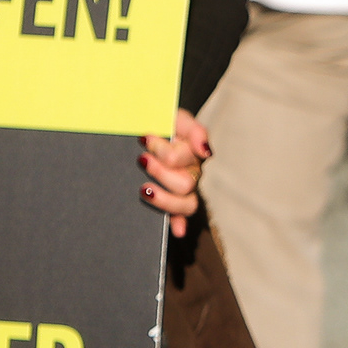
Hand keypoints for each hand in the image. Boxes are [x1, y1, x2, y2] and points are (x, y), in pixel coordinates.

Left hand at [140, 109, 211, 235]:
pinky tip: (176, 230)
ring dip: (165, 199)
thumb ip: (194, 130)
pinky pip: (181, 217)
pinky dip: (179, 223)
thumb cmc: (159, 123)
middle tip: (142, 160)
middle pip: (185, 184)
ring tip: (143, 189)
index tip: (144, 138)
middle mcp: (191, 173)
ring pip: (186, 204)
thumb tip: (206, 152)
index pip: (183, 158)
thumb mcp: (175, 117)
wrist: (142, 127)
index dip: (164, 150)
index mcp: (191, 153)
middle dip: (161, 173)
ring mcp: (183, 190)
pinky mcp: (172, 202)